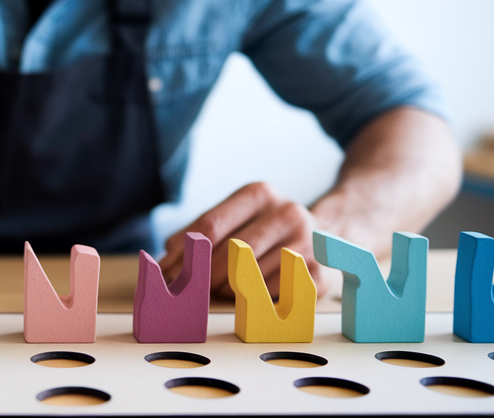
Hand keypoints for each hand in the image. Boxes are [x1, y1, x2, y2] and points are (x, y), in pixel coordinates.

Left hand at [158, 182, 338, 298]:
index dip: (184, 254)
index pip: (210, 226)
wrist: (330, 235)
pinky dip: (257, 299)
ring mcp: (308, 241)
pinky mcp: (320, 272)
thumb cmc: (266, 231)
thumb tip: (163, 261)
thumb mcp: (235, 219)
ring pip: (250, 277)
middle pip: (229, 254)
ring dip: (229, 290)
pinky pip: (273, 295)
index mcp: (259, 193)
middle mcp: (287, 212)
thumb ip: (198, 234)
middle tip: (195, 290)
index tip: (166, 275)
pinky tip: (256, 292)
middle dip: (205, 277)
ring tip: (226, 288)